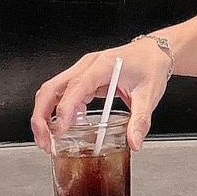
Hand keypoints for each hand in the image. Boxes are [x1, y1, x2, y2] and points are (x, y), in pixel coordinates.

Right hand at [31, 38, 171, 153]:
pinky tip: (67, 127)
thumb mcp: (149, 95)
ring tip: (48, 139)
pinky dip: (59, 112)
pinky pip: (64, 95)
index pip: (76, 86)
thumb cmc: (150, 66)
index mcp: (103, 66)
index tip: (60, 129)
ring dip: (45, 115)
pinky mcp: (84, 79)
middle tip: (44, 140)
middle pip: (52, 88)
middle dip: (42, 116)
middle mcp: (87, 66)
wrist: (153, 53)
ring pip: (53, 91)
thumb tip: (134, 142)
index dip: (65, 108)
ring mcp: (82, 71)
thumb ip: (140, 120)